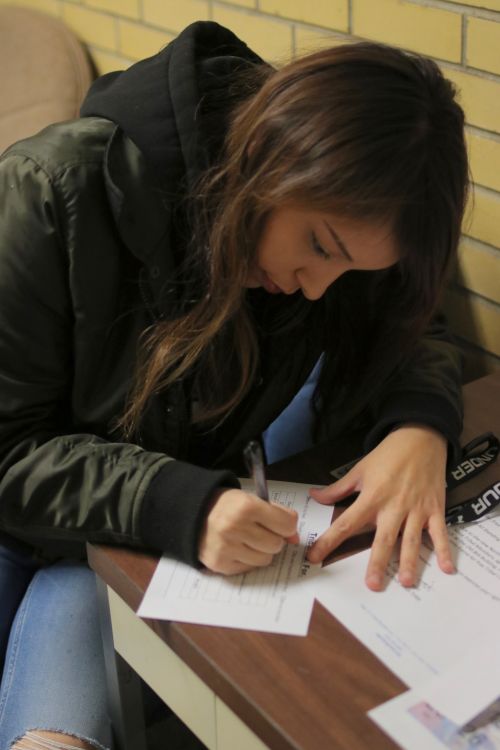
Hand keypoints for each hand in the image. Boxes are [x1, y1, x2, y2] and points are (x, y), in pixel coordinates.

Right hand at [199, 488, 298, 574]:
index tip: (280, 524)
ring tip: (248, 540)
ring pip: (265, 560)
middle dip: (273, 538)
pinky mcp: (220, 564)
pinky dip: (247, 560)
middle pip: (276, 545)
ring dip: (261, 551)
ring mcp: (226, 548)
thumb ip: (277, 514)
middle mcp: (235, 527)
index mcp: (246, 506)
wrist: (194, 513)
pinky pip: (249, 568)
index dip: (287, 525)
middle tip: (260, 531)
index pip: (286, 525)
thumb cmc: (228, 505)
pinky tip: (237, 547)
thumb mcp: (251, 499)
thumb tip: (294, 538)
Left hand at [306, 425, 454, 589]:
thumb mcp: (359, 469)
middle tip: (372, 584)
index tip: (315, 557)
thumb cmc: (388, 455)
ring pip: (411, 539)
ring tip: (405, 582)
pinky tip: (446, 568)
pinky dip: (444, 550)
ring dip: (409, 561)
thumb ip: (338, 488)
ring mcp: (416, 509)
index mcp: (371, 497)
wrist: (421, 438)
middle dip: (377, 561)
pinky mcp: (434, 509)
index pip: (347, 523)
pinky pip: (439, 533)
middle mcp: (393, 506)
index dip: (330, 541)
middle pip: (383, 538)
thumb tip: (315, 497)